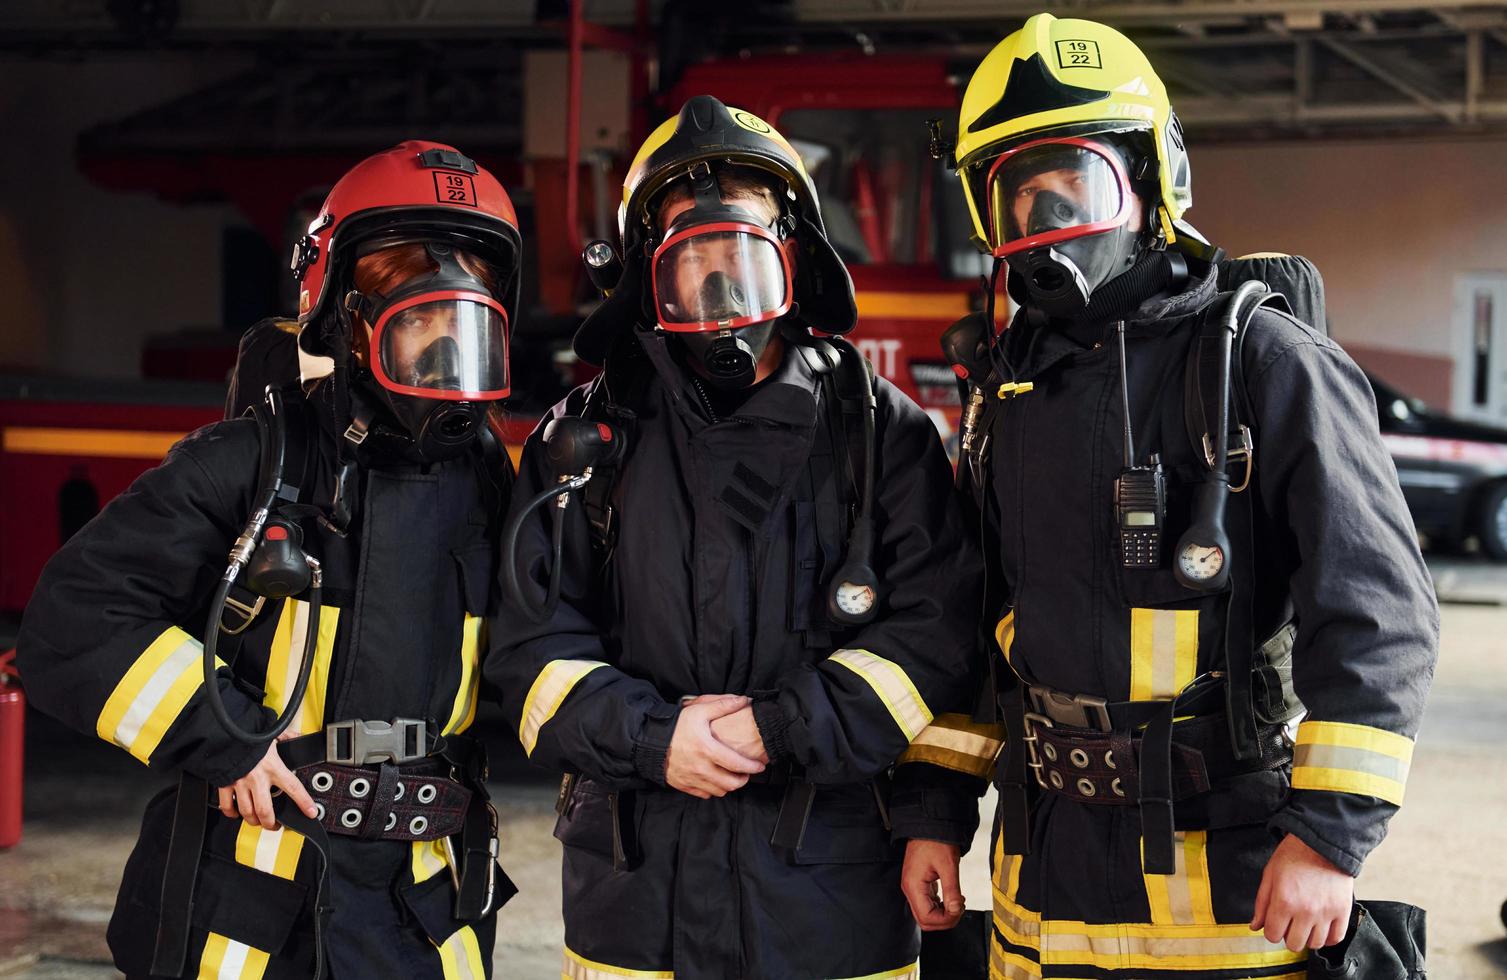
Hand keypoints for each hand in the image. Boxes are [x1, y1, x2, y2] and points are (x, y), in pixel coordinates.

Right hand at [216, 739, 317, 829]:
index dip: (304, 802)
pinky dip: (231, 813)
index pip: (294, 788)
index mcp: (273, 766)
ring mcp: (241, 783)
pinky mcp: (225, 784)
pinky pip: (227, 805)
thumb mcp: (275, 734)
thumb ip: (288, 737)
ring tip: (258, 821)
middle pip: (265, 811)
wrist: (227, 731)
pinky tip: (236, 813)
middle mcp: (257, 778)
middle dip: (271, 824)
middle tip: (275, 826)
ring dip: (253, 821)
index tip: (311, 812)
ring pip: (247, 812)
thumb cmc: (251, 733)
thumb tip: (298, 737)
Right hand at [665, 695, 763, 798]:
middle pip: (731, 783)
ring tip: (732, 776)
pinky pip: (705, 794)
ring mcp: (692, 779)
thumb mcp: (699, 710)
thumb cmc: (676, 725)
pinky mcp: (684, 785)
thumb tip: (745, 700)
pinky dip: (713, 789)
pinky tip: (715, 779)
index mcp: (707, 749)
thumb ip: (723, 705)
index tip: (760, 766)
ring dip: (729, 785)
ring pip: (719, 791)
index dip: (752, 767)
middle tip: (747, 773)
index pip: (737, 764)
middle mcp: (701, 767)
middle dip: (743, 780)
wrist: (649, 740)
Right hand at [901, 839, 964, 930]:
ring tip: (957, 902)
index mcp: (913, 886)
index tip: (959, 910)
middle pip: (924, 920)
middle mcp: (910, 889)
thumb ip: (952, 890)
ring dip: (943, 914)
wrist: (928, 825)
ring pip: (926, 914)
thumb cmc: (936, 841)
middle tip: (959, 908)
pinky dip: (940, 906)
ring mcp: (913, 887)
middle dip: (944, 919)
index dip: (945, 920)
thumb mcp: (948, 865)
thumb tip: (956, 910)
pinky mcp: (919, 883)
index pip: (926, 917)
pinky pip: (927, 903)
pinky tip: (951, 897)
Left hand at [1251, 833, 1353, 951]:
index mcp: (1283, 901)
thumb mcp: (1269, 875)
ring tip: (1305, 924)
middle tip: (1290, 924)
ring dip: (1308, 937)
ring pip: (1316, 944)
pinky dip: (1328, 938)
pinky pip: (1337, 938)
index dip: (1271, 931)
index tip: (1275, 924)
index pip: (1273, 935)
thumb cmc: (1293, 856)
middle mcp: (1305, 911)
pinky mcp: (1343, 911)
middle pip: (1294, 944)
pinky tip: (1321, 928)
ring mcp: (1326, 913)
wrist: (1321, 843)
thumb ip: (1261, 904)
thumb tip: (1255, 926)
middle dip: (1288, 936)